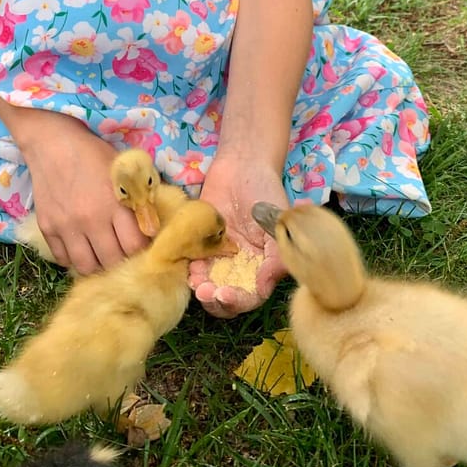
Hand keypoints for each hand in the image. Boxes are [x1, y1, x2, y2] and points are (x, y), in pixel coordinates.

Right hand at [18, 112, 148, 274]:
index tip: (142, 246)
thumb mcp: (124, 170)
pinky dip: (74, 259)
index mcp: (114, 204)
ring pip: (86, 267)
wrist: (52, 144)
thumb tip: (151, 228)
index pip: (134, 246)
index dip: (142, 250)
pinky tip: (81, 247)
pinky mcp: (47, 229)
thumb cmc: (93, 154)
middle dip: (121, 260)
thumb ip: (139, 199)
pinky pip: (63, 259)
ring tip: (102, 255)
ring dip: (98, 264)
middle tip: (123, 253)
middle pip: (111, 261)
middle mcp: (90, 220)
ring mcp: (66, 227)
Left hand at [189, 154, 288, 318]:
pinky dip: (189, 269)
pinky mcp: (199, 243)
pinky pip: (192, 263)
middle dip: (215, 300)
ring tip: (196, 281)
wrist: (241, 165)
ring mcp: (218, 256)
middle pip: (227, 297)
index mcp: (262, 267)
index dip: (239, 301)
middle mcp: (240, 267)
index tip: (226, 294)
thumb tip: (262, 286)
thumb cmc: (265, 192)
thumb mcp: (277, 223)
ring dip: (200, 289)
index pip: (252, 296)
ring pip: (207, 285)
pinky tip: (189, 265)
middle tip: (206, 292)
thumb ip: (276, 257)